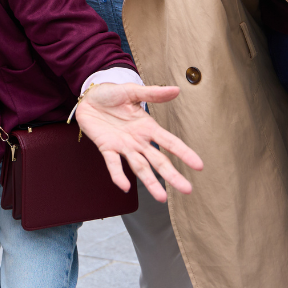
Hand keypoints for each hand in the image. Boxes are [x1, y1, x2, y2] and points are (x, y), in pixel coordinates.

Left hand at [75, 83, 203, 201]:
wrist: (88, 97)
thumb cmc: (112, 94)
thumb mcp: (132, 92)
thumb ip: (153, 94)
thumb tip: (176, 89)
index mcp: (148, 127)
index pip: (170, 142)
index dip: (184, 153)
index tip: (199, 166)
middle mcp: (138, 141)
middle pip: (158, 161)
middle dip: (172, 175)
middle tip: (187, 190)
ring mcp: (123, 146)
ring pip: (139, 167)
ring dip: (150, 182)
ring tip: (162, 198)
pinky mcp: (106, 147)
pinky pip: (113, 163)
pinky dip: (118, 175)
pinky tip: (125, 187)